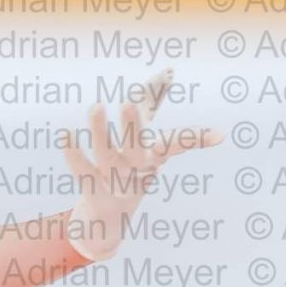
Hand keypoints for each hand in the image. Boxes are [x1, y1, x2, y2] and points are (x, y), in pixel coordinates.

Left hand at [58, 70, 221, 259]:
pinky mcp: (92, 188)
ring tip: (95, 106)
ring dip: (100, 132)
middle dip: (133, 124)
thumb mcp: (145, 136)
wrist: (110, 217)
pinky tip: (65, 134)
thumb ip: (153, 101)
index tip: (219, 136)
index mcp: (152, 156)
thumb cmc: (130, 167)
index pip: (176, 143)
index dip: (196, 139)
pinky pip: (82, 170)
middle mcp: (135, 168)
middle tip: (128, 101)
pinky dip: (73, 154)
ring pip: (106, 155)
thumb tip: (169, 69)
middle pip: (137, 146)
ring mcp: (113, 180)